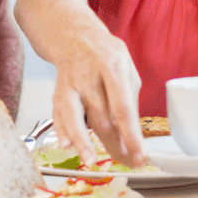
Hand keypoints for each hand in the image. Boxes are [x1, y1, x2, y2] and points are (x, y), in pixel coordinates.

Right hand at [50, 26, 145, 169]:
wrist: (74, 35)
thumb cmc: (105, 54)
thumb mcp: (126, 68)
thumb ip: (129, 99)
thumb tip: (132, 133)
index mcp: (112, 66)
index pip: (122, 107)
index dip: (130, 134)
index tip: (139, 153)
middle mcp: (88, 75)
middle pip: (100, 116)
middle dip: (114, 144)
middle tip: (128, 162)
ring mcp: (70, 83)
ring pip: (74, 116)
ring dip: (83, 141)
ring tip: (91, 159)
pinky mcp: (58, 90)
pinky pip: (58, 114)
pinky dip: (61, 130)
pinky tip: (66, 145)